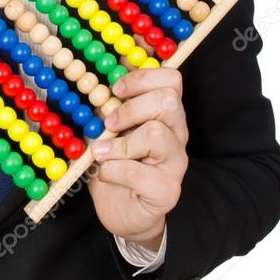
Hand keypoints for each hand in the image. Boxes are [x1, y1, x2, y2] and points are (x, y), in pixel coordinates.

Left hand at [87, 68, 188, 247]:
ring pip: (156, 133)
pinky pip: (138, 172)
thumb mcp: (112, 128)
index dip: (142, 77)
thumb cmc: (117, 164)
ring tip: (102, 153)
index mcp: (165, 114)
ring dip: (120, 143)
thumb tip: (105, 67)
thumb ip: (112, 102)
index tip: (116, 90)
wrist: (125, 212)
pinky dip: (113, 170)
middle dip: (131, 108)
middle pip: (168, 101)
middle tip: (109, 125)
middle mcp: (177, 135)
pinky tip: (105, 174)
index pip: (171, 79)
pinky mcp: (168, 190)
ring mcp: (175, 163)